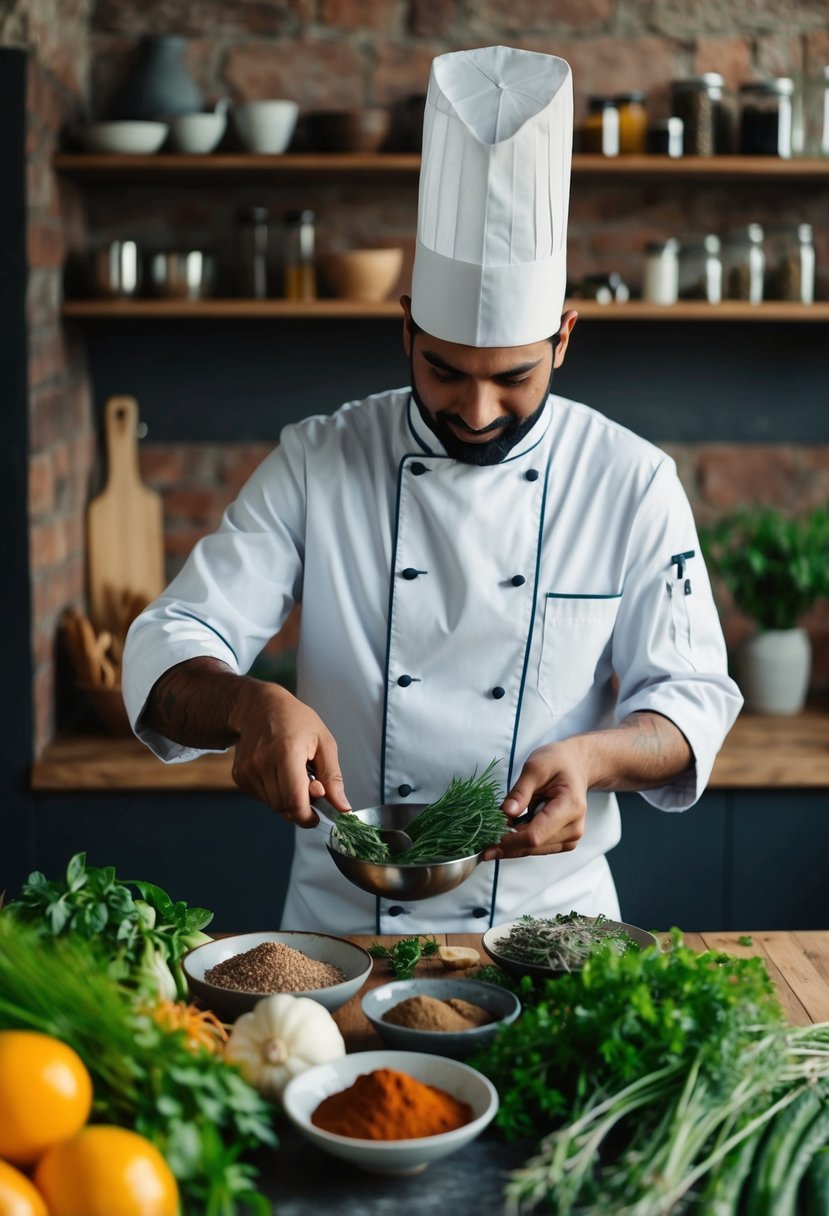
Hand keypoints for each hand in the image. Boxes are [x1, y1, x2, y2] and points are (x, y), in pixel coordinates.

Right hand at [228, 680, 350, 826]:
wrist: (258, 706)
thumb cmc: (295, 720)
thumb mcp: (323, 742)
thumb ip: (333, 777)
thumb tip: (342, 807)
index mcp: (287, 752)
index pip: (294, 801)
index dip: (307, 816)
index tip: (317, 815)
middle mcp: (263, 762)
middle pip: (283, 807)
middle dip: (300, 806)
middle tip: (308, 786)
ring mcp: (248, 770)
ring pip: (272, 805)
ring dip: (286, 800)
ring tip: (292, 775)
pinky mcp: (239, 776)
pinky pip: (260, 798)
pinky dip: (273, 794)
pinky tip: (278, 773)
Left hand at [481, 740, 587, 860]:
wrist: (575, 766)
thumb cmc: (557, 762)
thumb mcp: (535, 767)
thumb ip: (520, 791)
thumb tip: (505, 813)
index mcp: (570, 807)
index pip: (536, 834)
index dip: (509, 840)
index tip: (487, 837)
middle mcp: (573, 828)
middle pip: (533, 846)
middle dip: (506, 845)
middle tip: (481, 844)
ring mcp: (570, 837)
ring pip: (533, 850)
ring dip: (510, 846)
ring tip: (491, 837)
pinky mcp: (562, 841)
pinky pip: (536, 847)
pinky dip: (519, 842)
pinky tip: (505, 834)